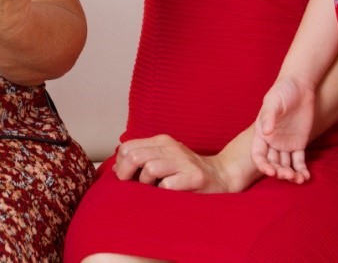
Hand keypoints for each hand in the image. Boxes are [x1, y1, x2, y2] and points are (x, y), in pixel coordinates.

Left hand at [114, 134, 235, 192]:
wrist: (222, 175)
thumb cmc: (187, 171)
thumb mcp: (164, 160)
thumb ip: (141, 160)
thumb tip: (115, 169)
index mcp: (162, 142)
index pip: (128, 147)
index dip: (120, 164)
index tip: (125, 177)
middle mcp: (172, 148)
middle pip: (135, 157)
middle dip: (127, 175)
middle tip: (131, 186)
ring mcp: (184, 162)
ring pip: (150, 169)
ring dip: (146, 184)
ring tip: (153, 190)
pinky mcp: (195, 177)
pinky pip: (168, 185)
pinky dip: (163, 193)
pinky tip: (168, 195)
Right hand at [252, 75, 316, 182]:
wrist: (301, 86)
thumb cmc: (283, 91)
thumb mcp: (273, 101)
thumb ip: (269, 116)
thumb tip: (266, 133)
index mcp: (261, 134)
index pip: (258, 155)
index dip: (262, 165)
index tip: (270, 171)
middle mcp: (272, 142)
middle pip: (272, 163)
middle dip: (278, 172)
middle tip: (287, 175)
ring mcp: (285, 144)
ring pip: (285, 165)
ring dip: (290, 174)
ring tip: (298, 179)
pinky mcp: (299, 144)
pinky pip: (299, 161)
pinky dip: (301, 170)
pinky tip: (306, 177)